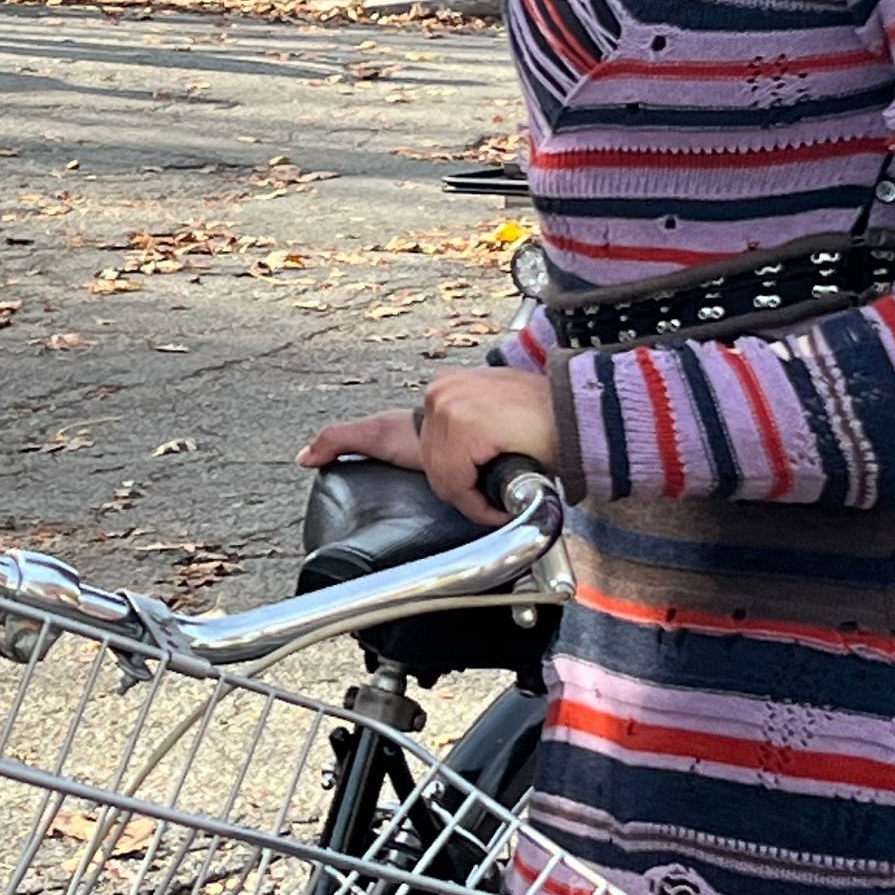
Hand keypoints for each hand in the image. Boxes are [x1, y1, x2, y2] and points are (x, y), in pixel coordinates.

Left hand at [300, 373, 557, 525]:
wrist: (585, 416)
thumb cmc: (550, 430)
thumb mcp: (497, 434)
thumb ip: (466, 449)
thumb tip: (456, 479)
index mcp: (444, 400)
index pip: (383, 424)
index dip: (343, 441)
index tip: (309, 455)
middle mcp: (440, 397)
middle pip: (426, 468)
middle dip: (458, 488)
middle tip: (497, 484)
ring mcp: (448, 408)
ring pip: (443, 479)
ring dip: (476, 494)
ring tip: (509, 479)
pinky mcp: (462, 425)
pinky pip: (459, 484)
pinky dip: (482, 498)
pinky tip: (506, 483)